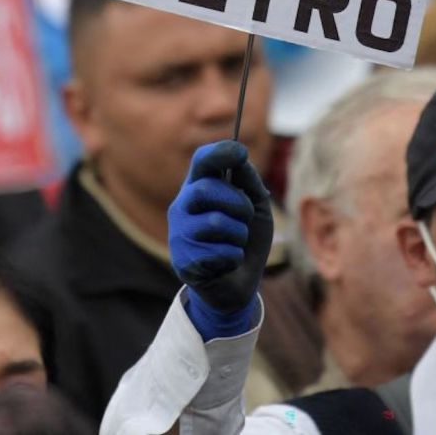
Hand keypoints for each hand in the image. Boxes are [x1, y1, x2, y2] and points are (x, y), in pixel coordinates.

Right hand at [169, 141, 272, 339]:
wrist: (235, 285)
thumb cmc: (244, 240)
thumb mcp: (256, 209)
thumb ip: (250, 184)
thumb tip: (241, 158)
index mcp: (199, 189)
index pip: (201, 162)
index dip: (218, 153)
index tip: (239, 151)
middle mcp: (183, 207)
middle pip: (206, 188)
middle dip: (237, 202)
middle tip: (247, 215)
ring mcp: (179, 233)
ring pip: (216, 223)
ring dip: (239, 235)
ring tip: (236, 244)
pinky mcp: (183, 260)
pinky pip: (220, 252)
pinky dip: (235, 258)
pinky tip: (226, 264)